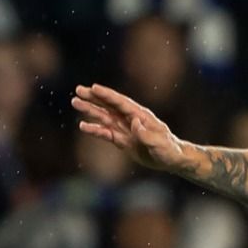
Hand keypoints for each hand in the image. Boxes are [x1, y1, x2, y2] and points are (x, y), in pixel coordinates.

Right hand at [71, 84, 187, 171]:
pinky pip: (105, 133)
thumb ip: (146, 134)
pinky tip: (83, 126)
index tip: (93, 87)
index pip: (121, 103)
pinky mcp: (122, 140)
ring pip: (104, 117)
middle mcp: (130, 119)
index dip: (107, 95)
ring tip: (75, 102)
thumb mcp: (160, 144)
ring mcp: (125, 129)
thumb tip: (134, 123)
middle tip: (78, 90)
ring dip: (90, 110)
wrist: (172, 160)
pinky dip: (95, 129)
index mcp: (141, 116)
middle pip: (109, 106)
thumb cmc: (169, 150)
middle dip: (94, 98)